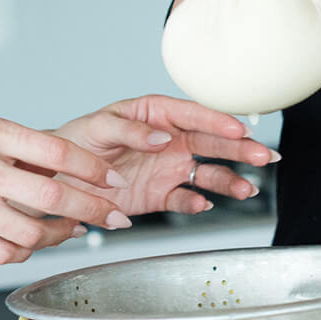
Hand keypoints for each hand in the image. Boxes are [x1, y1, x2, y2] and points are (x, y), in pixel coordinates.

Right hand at [0, 112, 127, 264]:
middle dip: (94, 210)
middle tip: (115, 217)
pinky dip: (25, 251)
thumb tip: (60, 161)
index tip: (113, 178)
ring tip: (71, 230)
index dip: (93, 168)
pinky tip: (32, 242)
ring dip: (60, 235)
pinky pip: (4, 252)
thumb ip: (14, 143)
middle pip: (54, 197)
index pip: (57, 152)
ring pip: (33, 232)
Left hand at [54, 95, 276, 215]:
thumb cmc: (73, 142)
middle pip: (212, 142)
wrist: (55, 179)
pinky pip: (184, 199)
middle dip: (240, 149)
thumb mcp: (96, 128)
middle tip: (264, 156)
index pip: (193, 114)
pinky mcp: (159, 195)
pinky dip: (195, 203)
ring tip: (248, 190)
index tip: (239, 129)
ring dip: (229, 180)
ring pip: (207, 172)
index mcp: (154, 114)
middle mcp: (168, 139)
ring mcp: (166, 168)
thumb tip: (161, 136)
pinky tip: (203, 205)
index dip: (218, 121)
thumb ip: (129, 129)